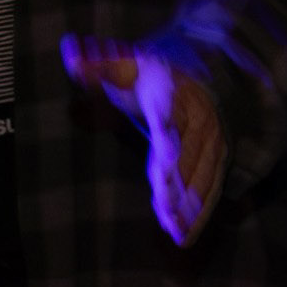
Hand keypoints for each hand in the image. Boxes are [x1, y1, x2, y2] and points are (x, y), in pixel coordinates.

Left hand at [62, 36, 227, 245]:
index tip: (164, 162)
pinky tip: (187, 234)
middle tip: (167, 215)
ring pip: (202, 176)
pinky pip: (211, 186)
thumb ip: (97, 64)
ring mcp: (210, 140)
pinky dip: (201, 211)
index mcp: (172, 95)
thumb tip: (69, 52)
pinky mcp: (216, 157)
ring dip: (191, 206)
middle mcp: (196, 119)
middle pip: (186, 156)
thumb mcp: (125, 63)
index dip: (168, 142)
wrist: (199, 72)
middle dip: (178, 187)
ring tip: (177, 234)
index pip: (169, 120)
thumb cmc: (152, 74)